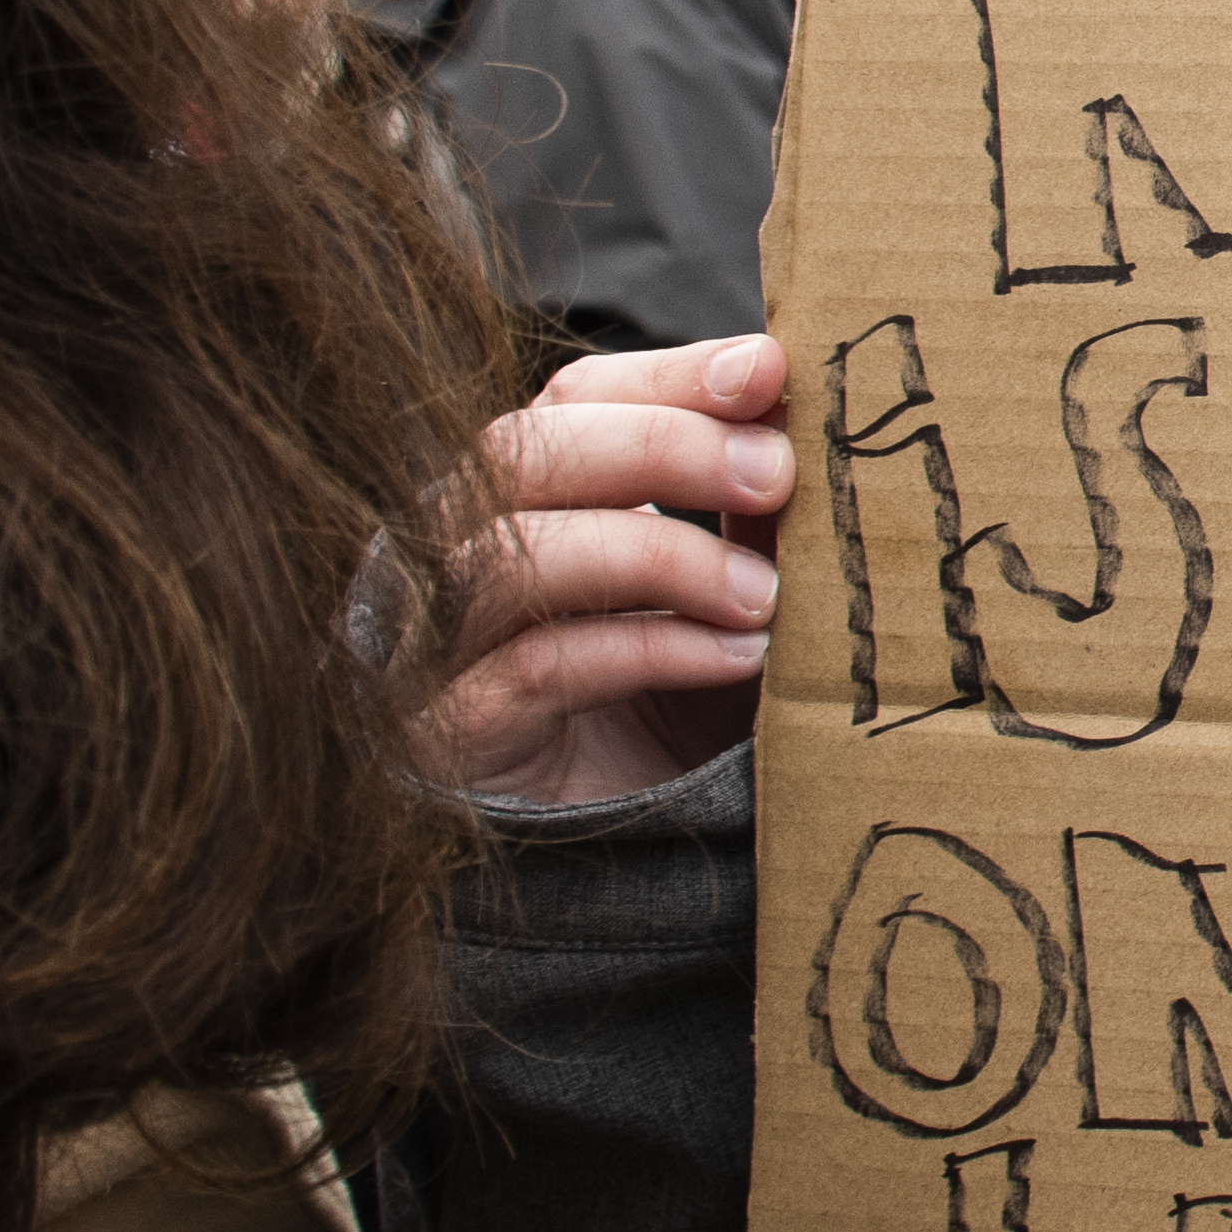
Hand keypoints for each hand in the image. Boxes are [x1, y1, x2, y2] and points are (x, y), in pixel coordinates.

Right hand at [425, 335, 798, 808]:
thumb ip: (748, 511)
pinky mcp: (444, 735)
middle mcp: (450, 553)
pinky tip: (733, 658)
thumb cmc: (671, 707)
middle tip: (777, 472)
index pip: (572, 398)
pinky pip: (534, 668)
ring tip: (764, 595)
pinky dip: (644, 650)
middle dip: (660, 447)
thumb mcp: (725, 593)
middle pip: (521, 453)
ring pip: (511, 554)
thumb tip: (801, 413)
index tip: (770, 370)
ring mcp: (431, 644)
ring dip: (657, 557)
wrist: (617, 861)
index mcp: (521, 498)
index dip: (668, 375)